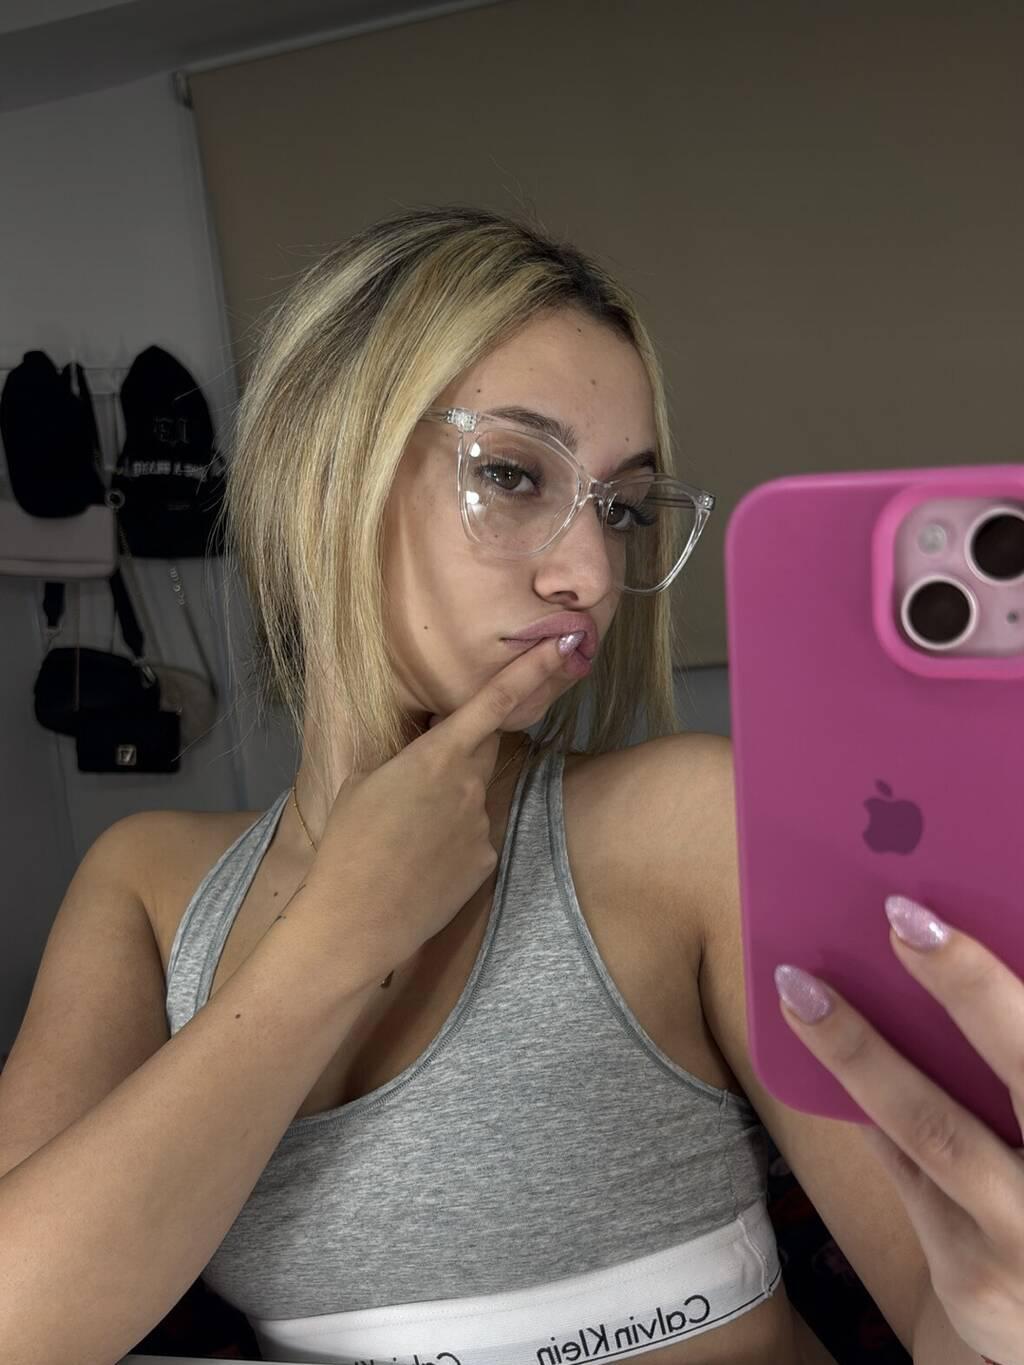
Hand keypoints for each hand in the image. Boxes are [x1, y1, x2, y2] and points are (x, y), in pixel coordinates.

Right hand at [300, 632, 576, 988]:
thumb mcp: (360, 780)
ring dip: (451, 804)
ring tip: (406, 837)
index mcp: (438, 755)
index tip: (564, 645)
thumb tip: (420, 746)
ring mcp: (482, 825)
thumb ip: (400, 755)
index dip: (533, 669)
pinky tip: (421, 865)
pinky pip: (474, 838)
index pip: (496, 702)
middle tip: (423, 773)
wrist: (356, 918)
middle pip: (484, 749)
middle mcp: (470, 785)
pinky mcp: (486, 861)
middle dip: (465, 748)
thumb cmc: (348, 841)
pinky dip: (454, 843)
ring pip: (474, 798)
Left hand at [774, 895, 1023, 1364]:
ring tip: (802, 989)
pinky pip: (904, 1170)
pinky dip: (863, 1105)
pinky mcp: (971, 1277)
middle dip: (967, 988)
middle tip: (899, 917)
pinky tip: (816, 1052)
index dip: (990, 979)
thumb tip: (935, 946)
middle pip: (1022, 1070)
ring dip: (862, 1052)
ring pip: (934, 1129)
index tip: (944, 914)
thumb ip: (1012, 1060)